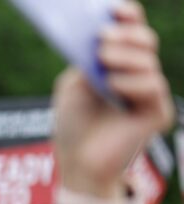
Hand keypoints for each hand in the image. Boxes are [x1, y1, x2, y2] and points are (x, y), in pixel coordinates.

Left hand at [53, 1, 173, 198]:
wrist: (77, 161)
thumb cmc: (73, 124)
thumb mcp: (73, 84)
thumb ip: (86, 61)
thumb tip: (99, 37)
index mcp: (119, 63)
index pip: (131, 32)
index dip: (127, 17)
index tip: (113, 9)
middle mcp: (138, 74)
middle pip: (145, 41)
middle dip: (125, 34)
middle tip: (102, 37)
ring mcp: (149, 94)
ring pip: (148, 62)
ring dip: (124, 56)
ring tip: (102, 58)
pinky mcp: (157, 113)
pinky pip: (152, 88)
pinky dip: (131, 82)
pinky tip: (112, 84)